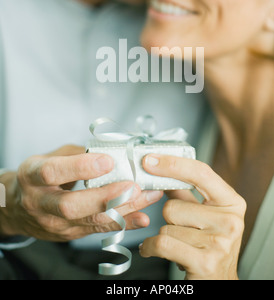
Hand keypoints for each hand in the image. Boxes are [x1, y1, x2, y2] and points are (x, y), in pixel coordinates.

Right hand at [0, 146, 162, 241]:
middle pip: (71, 206)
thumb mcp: (49, 156)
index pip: (53, 172)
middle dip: (105, 197)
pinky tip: (141, 216)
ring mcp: (54, 223)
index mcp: (33, 176)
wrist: (18, 206)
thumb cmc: (38, 176)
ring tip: (146, 195)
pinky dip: (123, 223)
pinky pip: (98, 230)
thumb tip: (110, 148)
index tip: (107, 161)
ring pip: (89, 221)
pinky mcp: (69, 234)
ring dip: (122, 209)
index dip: (80, 167)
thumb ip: (77, 153)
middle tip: (132, 186)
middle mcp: (41, 203)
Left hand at [139, 154, 246, 279]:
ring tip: (181, 245)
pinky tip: (154, 250)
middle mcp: (230, 221)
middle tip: (183, 233)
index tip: (149, 160)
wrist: (220, 284)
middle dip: (169, 220)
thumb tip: (162, 168)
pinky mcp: (205, 262)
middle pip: (173, 205)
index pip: (200, 173)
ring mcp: (220, 242)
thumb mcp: (206, 216)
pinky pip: (162, 243)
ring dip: (165, 236)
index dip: (172, 164)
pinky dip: (151, 247)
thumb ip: (187, 192)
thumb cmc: (211, 249)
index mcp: (232, 202)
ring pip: (166, 226)